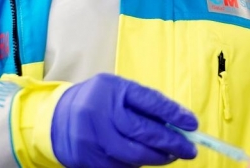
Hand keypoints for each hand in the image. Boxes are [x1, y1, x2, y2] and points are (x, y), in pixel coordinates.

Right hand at [51, 74, 197, 167]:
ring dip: (157, 157)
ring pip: (133, 155)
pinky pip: (120, 167)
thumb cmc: (99, 101)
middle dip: (171, 142)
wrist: (57, 118)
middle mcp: (100, 113)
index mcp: (112, 89)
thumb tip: (179, 122)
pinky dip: (138, 165)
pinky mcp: (88, 160)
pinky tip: (147, 160)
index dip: (173, 114)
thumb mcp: (119, 91)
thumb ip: (146, 103)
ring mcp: (92, 138)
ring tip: (171, 155)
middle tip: (189, 149)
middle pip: (142, 132)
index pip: (149, 102)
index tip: (192, 125)